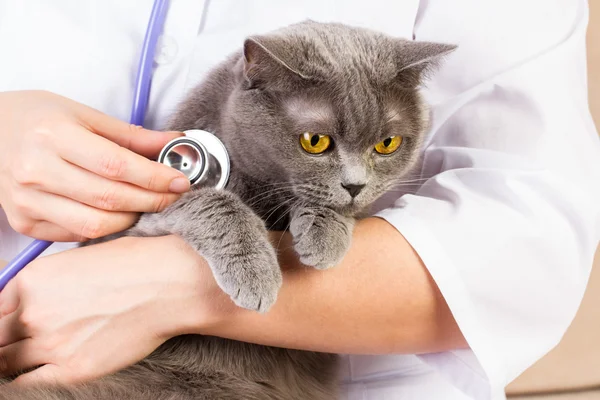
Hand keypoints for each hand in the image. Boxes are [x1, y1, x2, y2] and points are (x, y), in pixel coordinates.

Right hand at [0, 90, 190, 241]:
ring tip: (147, 205)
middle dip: (152, 201)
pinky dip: (105, 227)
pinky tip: (117, 213)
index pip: (116, 166)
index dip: (154, 178)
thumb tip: (175, 143)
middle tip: (173, 196)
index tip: (180, 181)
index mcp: (53, 136)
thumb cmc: (38, 118)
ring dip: (132, 218)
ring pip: (95, 224)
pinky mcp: (24, 222)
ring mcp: (26, 201)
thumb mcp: (83, 114)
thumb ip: (131, 135)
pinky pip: (76, 234)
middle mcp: (36, 171)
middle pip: (110, 199)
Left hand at [0, 235, 226, 384]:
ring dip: (13, 361)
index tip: (8, 325)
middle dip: (4, 339)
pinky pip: (29, 384)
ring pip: (6, 363)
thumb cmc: (137, 264)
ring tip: (26, 357)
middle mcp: (33, 312)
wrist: (172, 283)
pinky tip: (37, 372)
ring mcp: (51, 343)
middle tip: (14, 342)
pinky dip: (27, 380)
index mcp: (32, 280)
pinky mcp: (74, 370)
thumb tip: (34, 299)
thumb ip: (48, 283)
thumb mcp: (81, 260)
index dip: (1, 319)